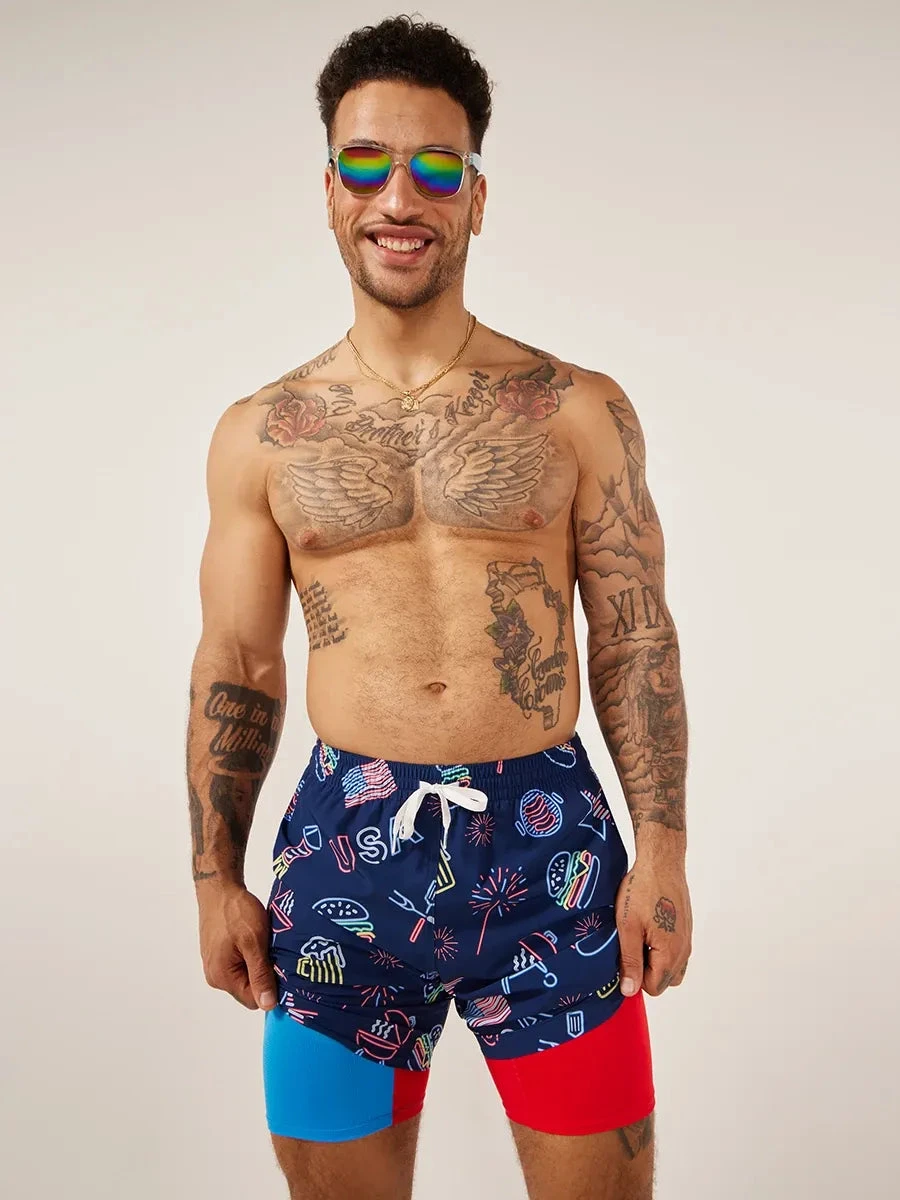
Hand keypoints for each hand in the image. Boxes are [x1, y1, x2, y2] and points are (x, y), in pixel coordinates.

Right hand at [197, 884, 277, 1010]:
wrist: (220, 888)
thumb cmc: (235, 911)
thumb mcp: (254, 943)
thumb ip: (260, 975)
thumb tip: (268, 1005)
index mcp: (222, 977)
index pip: (254, 1000)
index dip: (271, 988)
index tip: (281, 968)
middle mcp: (215, 976)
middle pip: (249, 989)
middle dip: (264, 973)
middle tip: (272, 951)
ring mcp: (215, 965)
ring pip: (245, 975)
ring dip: (258, 963)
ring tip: (263, 943)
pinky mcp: (218, 954)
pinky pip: (239, 963)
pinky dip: (250, 955)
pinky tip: (255, 939)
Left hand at [615, 855, 691, 996]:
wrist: (661, 862)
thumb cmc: (642, 890)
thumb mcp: (628, 927)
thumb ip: (630, 961)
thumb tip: (630, 990)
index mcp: (671, 953)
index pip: (654, 988)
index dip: (635, 977)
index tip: (623, 957)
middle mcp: (684, 950)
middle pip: (664, 980)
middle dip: (646, 970)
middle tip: (630, 944)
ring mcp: (687, 939)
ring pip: (671, 966)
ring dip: (653, 959)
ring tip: (638, 936)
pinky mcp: (686, 928)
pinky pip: (675, 951)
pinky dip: (661, 947)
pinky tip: (648, 926)